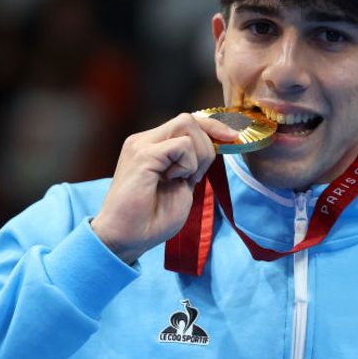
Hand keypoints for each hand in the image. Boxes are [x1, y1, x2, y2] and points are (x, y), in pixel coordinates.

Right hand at [91, 113, 237, 263]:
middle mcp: (144, 140)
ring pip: (187, 125)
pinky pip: (182, 145)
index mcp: (151, 146)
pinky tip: (175, 180)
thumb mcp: (181, 185)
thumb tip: (215, 146)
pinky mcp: (143, 156)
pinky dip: (188, 164)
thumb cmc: (151, 220)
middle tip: (196, 177)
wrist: (125, 239)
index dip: (213, 127)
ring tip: (183, 179)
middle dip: (207, 145)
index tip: (232, 138)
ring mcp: (141, 145)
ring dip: (198, 155)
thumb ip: (192, 164)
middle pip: (189, 119)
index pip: (187, 122)